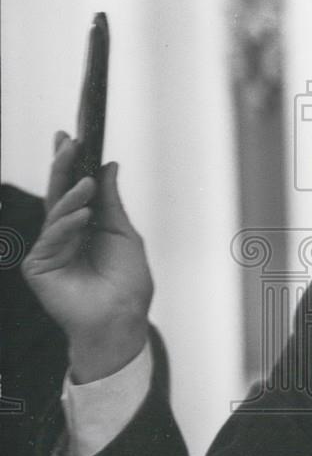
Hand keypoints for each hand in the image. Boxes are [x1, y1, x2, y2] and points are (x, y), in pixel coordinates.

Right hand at [22, 132, 153, 382]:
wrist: (123, 319)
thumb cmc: (127, 282)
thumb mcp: (123, 234)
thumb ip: (112, 202)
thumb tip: (109, 165)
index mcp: (83, 225)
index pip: (72, 188)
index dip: (69, 163)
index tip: (71, 136)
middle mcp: (63, 234)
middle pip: (58, 194)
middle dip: (62, 166)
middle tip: (68, 142)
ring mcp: (49, 250)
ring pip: (55, 213)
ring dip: (71, 196)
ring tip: (86, 184)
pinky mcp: (39, 267)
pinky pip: (52, 239)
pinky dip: (68, 225)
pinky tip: (83, 215)